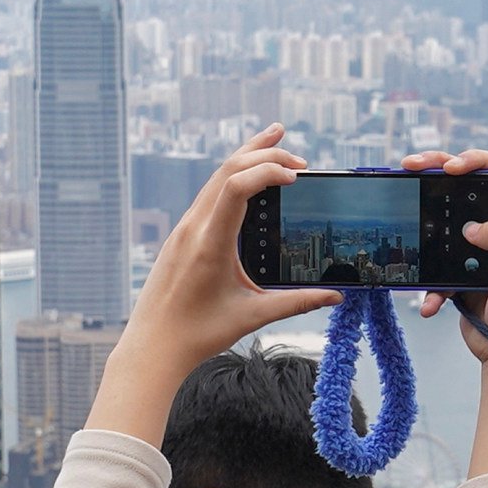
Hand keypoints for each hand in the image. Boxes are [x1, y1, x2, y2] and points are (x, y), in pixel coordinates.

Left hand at [92, 131, 333, 440]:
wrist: (152, 345)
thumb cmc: (197, 334)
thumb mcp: (252, 316)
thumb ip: (297, 303)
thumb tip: (335, 295)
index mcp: (209, 243)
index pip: (236, 187)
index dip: (268, 171)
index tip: (297, 177)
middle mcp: (193, 228)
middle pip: (227, 169)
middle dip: (265, 154)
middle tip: (300, 160)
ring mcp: (184, 228)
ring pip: (216, 177)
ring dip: (247, 158)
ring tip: (274, 142)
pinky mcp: (181, 234)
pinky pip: (209, 193)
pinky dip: (233, 177)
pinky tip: (249, 178)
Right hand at [405, 148, 487, 358]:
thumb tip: (474, 226)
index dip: (478, 160)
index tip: (451, 167)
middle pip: (467, 184)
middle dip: (438, 169)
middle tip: (411, 165)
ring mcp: (476, 248)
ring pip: (444, 217)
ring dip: (422, 213)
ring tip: (402, 200)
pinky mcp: (457, 270)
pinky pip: (434, 263)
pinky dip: (427, 281)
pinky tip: (429, 303)